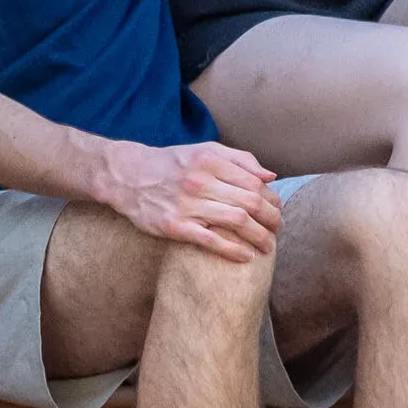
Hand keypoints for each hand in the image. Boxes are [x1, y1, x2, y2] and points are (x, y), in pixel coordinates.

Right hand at [99, 137, 281, 262]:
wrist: (129, 176)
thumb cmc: (173, 164)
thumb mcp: (204, 150)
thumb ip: (239, 159)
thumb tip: (270, 176)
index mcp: (210, 160)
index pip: (254, 182)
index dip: (272, 199)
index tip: (277, 210)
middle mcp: (200, 181)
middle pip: (250, 202)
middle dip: (271, 219)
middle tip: (278, 229)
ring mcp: (187, 205)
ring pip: (235, 221)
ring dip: (259, 236)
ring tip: (268, 246)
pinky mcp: (174, 227)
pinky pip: (210, 241)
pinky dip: (233, 250)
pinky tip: (246, 256)